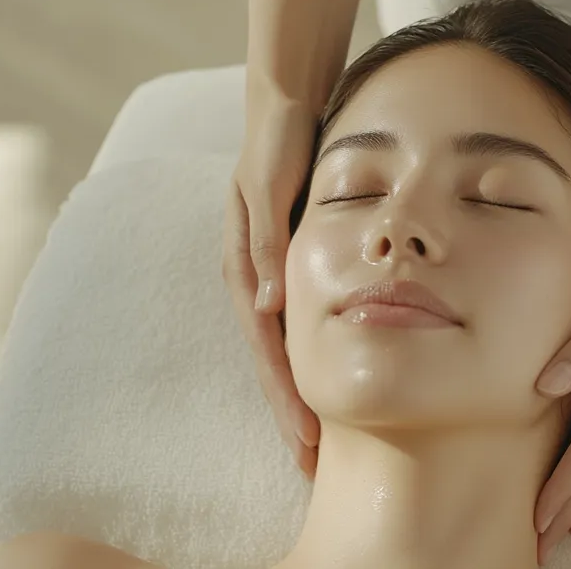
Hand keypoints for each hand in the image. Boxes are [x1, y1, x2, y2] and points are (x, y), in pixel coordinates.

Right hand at [223, 91, 320, 477]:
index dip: (284, 395)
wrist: (287, 106)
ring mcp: (269, 274)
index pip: (267, 346)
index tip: (304, 440)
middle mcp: (254, 278)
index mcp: (246, 266)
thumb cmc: (278, 143)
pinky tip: (324, 381)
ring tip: (314, 441)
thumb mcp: (270, 185)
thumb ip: (267, 242)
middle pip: (273, 358)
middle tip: (309, 465)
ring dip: (298, 393)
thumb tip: (266, 305)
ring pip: (284, 347)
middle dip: (289, 411)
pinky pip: (296, 323)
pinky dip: (307, 358)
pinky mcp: (287, 264)